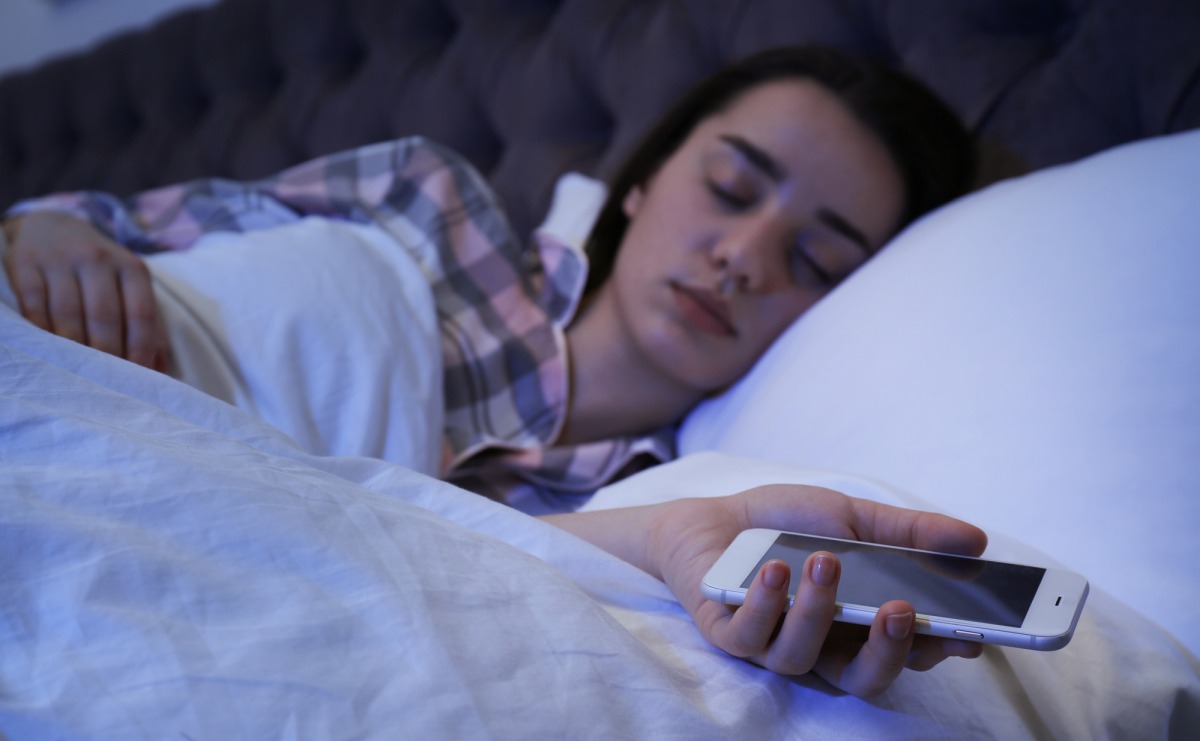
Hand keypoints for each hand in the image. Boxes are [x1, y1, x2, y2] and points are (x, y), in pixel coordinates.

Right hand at [3, 211, 167, 369]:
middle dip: (106, 356)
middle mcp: (98, 259)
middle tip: (105, 382)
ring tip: (78, 373)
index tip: (137, 378)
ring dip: (73, 349)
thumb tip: (159, 370)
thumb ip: (148, 325)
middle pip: (105, 318)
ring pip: (68, 315)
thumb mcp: (130, 286)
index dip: (140, 351)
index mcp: (131, 267)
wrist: (52, 227)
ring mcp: (60, 260)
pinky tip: (49, 350)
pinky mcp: (26, 264)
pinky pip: (34, 306)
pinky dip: (42, 332)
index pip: (141, 315)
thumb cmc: (100, 271)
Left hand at [645, 485, 988, 696]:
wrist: (714, 517)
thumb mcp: (855, 518)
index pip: (908, 653)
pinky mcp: (729, 634)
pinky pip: (748, 636)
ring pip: (803, 655)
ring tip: (825, 561)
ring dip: (817, 610)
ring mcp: (774, 644)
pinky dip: (763, 604)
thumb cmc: (788, 524)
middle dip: (887, 651)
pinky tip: (774, 571)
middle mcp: (822, 645)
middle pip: (864, 676)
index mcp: (859, 625)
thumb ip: (911, 533)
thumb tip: (977, 541)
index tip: (970, 635)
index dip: (938, 650)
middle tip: (901, 610)